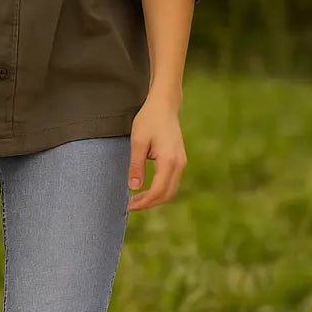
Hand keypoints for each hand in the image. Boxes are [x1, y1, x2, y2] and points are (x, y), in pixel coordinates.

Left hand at [126, 94, 186, 210]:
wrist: (164, 106)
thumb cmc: (149, 120)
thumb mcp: (138, 142)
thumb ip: (136, 166)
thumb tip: (134, 187)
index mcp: (169, 161)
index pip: (158, 191)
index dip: (144, 202)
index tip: (129, 206)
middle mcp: (179, 164)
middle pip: (167, 195)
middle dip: (149, 204)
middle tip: (131, 206)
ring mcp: (181, 162)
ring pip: (171, 190)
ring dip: (155, 198)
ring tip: (136, 200)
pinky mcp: (179, 160)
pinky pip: (172, 182)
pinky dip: (160, 190)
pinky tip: (146, 190)